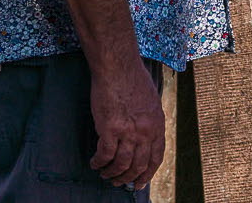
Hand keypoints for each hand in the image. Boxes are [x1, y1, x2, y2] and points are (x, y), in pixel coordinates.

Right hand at [89, 60, 164, 190]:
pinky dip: (99, 163)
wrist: (118, 68)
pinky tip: (95, 163)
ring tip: (104, 174)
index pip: (156, 157)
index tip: (140, 183)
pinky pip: (104, 155)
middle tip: (118, 182)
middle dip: (128, 178)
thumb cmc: (133, 80)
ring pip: (121, 164)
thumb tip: (144, 138)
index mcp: (157, 125)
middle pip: (139, 165)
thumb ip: (149, 122)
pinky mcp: (110, 129)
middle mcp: (145, 131)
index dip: (147, 173)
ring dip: (112, 173)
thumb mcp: (151, 102)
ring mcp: (128, 131)